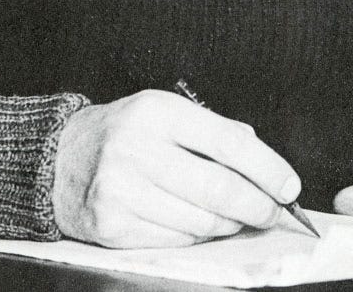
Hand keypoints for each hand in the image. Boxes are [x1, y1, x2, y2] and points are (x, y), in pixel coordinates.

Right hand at [53, 90, 300, 247]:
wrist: (63, 159)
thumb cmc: (129, 132)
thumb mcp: (169, 112)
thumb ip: (217, 131)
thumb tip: (264, 162)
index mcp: (159, 112)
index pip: (228, 143)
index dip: (267, 168)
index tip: (289, 185)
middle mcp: (138, 149)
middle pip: (218, 188)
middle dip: (257, 205)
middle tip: (274, 211)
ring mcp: (122, 191)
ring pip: (201, 220)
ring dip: (230, 223)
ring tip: (238, 216)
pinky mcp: (113, 226)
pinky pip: (176, 239)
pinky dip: (199, 235)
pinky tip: (202, 223)